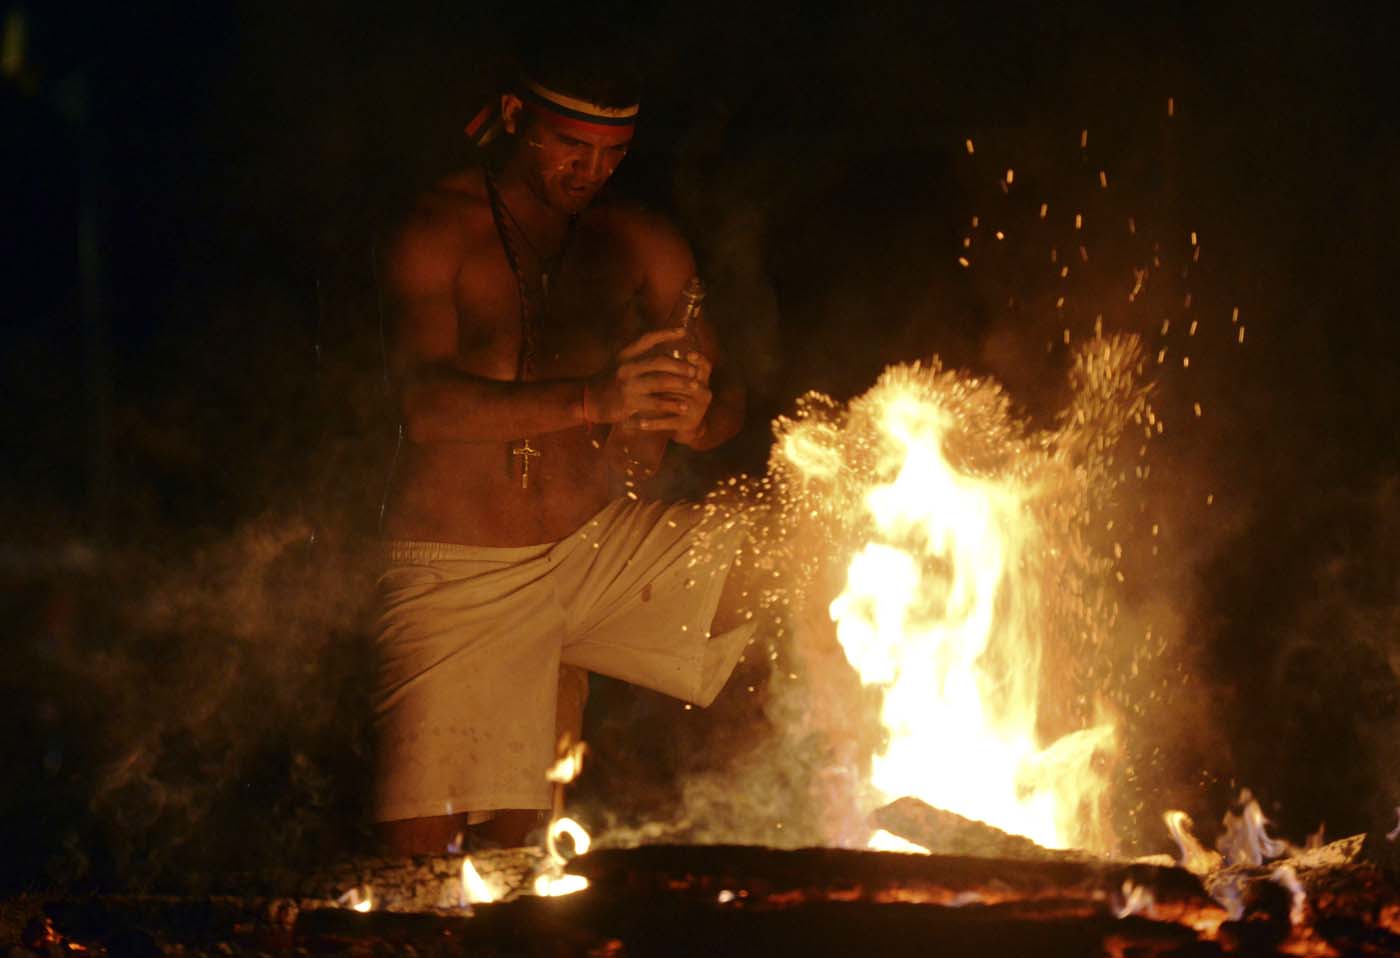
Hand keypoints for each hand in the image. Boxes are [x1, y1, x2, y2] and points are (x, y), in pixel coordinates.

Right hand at [583, 329, 702, 424]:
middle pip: (658, 361)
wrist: (590, 400)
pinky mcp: (630, 402)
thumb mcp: (620, 363)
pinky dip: (672, 404)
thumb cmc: (609, 382)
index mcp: (625, 354)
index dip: (666, 333)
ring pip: (660, 381)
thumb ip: (638, 356)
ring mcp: (628, 384)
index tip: (684, 332)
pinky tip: (683, 406)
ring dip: (680, 384)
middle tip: (694, 370)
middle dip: (680, 365)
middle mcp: (626, 366)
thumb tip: (665, 352)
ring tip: (695, 386)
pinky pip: (656, 402)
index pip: (647, 339)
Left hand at [640, 349, 711, 445]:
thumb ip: (670, 364)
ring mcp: (698, 409)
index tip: (687, 354)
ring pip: (675, 402)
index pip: (705, 365)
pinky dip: (652, 423)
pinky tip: (638, 423)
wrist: (685, 426)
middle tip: (644, 380)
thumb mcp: (676, 379)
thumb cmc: (676, 396)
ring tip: (633, 403)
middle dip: (664, 381)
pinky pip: (668, 422)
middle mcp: (704, 392)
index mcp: (702, 378)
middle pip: (686, 383)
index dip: (698, 359)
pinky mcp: (689, 423)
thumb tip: (653, 340)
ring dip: (654, 404)